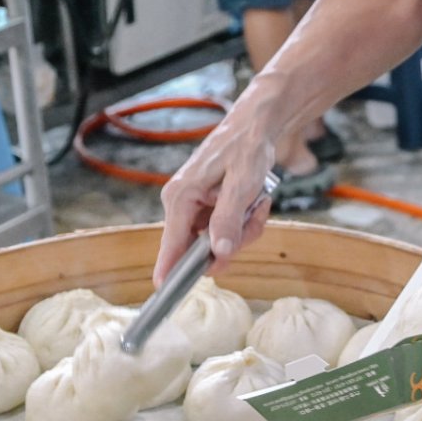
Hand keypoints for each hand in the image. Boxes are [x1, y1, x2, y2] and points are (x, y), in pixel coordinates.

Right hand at [154, 117, 278, 285]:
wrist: (255, 126)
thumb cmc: (246, 148)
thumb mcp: (243, 185)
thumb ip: (229, 219)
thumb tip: (218, 253)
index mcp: (181, 197)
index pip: (171, 244)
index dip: (170, 271)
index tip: (164, 293)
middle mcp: (181, 204)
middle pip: (200, 248)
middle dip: (233, 241)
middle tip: (253, 218)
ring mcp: (193, 208)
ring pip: (217, 242)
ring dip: (244, 230)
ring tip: (257, 204)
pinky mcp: (206, 208)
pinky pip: (225, 231)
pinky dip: (245, 223)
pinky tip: (255, 203)